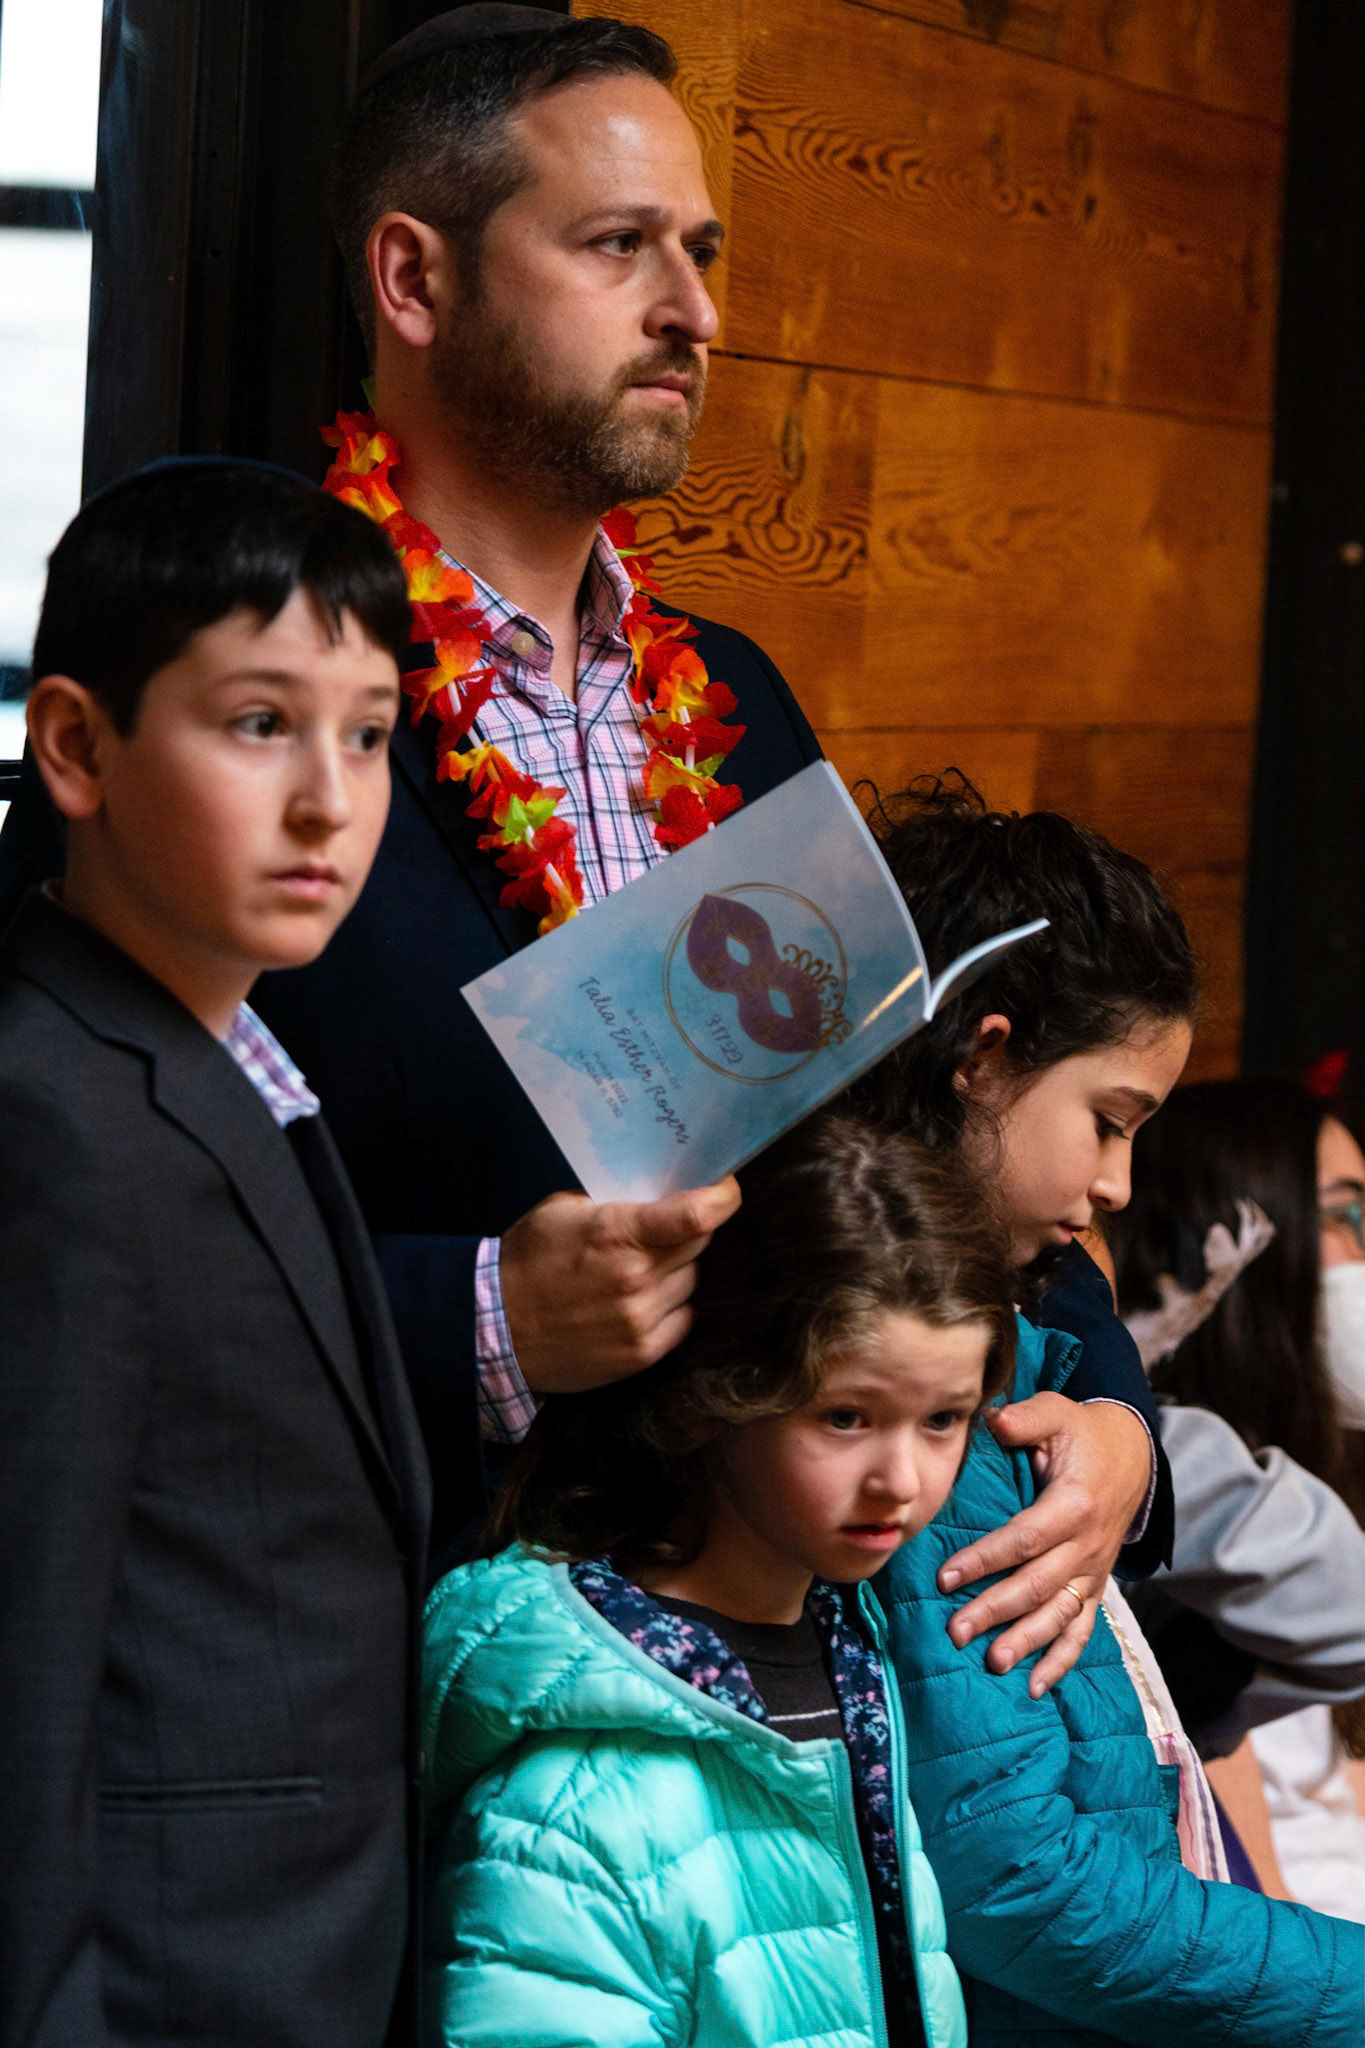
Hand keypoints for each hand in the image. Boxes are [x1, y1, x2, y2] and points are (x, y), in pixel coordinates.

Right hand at [500, 1179, 740, 1394]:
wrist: (494, 1330)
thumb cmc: (527, 1261)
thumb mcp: (563, 1210)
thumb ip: (617, 1201)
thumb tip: (662, 1194)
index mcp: (616, 1233)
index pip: (696, 1214)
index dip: (722, 1198)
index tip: (725, 1190)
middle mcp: (636, 1278)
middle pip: (700, 1245)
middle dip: (689, 1232)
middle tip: (664, 1231)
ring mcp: (641, 1319)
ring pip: (693, 1281)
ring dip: (678, 1271)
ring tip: (643, 1269)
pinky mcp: (642, 1353)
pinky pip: (684, 1318)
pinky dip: (673, 1305)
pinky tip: (643, 1299)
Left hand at [937, 1395, 1152, 1697]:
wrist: (1133, 1454)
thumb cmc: (1083, 1432)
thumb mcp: (1057, 1412)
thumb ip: (1025, 1419)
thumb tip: (993, 1421)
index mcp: (1074, 1504)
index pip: (1025, 1539)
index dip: (986, 1560)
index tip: (947, 1578)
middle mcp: (1087, 1544)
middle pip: (1039, 1585)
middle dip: (996, 1611)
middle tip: (957, 1631)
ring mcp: (1094, 1570)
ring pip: (1060, 1614)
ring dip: (1027, 1642)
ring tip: (993, 1662)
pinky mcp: (1096, 1585)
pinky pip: (1083, 1629)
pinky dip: (1062, 1660)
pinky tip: (1036, 1687)